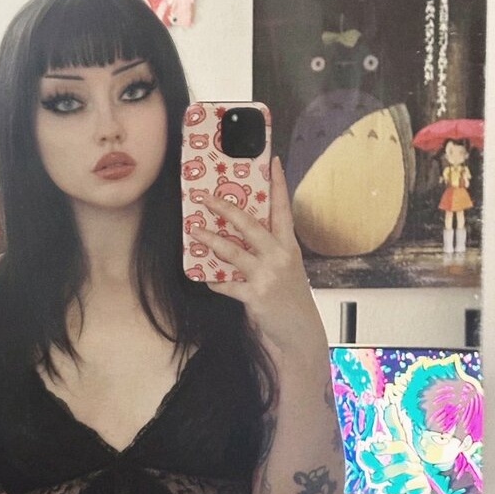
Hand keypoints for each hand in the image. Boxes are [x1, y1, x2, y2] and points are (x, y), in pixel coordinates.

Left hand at [191, 156, 319, 353]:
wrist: (300, 331)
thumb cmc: (291, 298)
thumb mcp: (287, 269)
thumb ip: (269, 252)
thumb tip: (240, 238)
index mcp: (289, 246)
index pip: (283, 209)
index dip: (279, 184)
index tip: (273, 161)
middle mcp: (279, 256)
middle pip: (250, 224)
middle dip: (226, 209)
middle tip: (206, 198)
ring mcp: (267, 275)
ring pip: (233, 251)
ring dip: (210, 240)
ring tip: (194, 231)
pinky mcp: (255, 296)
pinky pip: (227, 284)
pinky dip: (214, 281)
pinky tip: (205, 278)